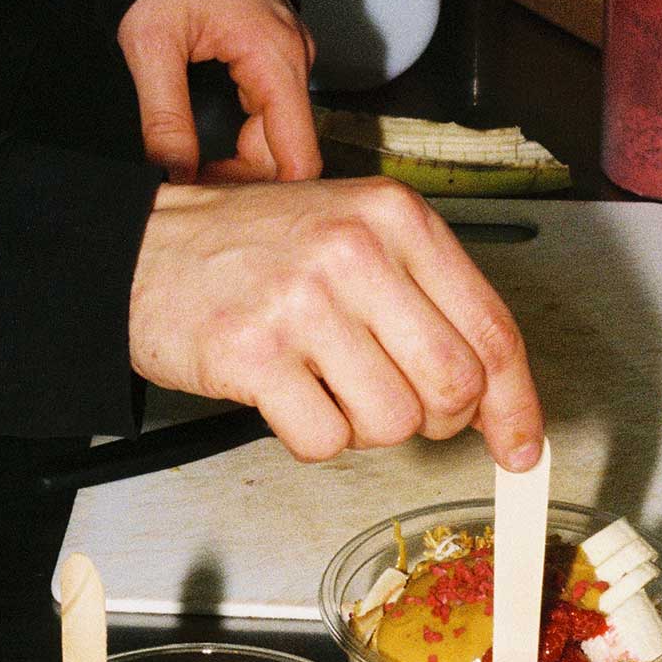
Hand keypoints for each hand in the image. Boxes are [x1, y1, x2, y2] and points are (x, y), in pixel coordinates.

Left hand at [116, 0, 318, 184]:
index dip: (265, 197)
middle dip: (246, 181)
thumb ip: (165, 119)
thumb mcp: (151, 47)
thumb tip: (174, 180)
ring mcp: (288, 54)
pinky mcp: (273, 53)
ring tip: (194, 175)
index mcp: (276, 57)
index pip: (301, 158)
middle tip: (190, 193)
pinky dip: (245, 139)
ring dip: (242, 163)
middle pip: (290, 152)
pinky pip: (270, 111)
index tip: (215, 206)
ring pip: (279, 134)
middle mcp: (295, 57)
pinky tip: (210, 152)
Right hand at [128, 176, 542, 469]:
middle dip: (436, 420)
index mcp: (395, 217)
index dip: (516, 403)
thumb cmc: (251, 249)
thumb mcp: (353, 237)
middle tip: (400, 408)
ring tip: (328, 388)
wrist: (140, 250)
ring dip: (366, 427)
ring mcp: (303, 302)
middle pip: (453, 386)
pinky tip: (289, 398)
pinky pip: (324, 441)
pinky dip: (314, 439)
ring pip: (392, 421)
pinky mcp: (254, 354)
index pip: (492, 329)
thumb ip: (427, 300)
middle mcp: (355, 252)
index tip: (521, 444)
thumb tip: (497, 399)